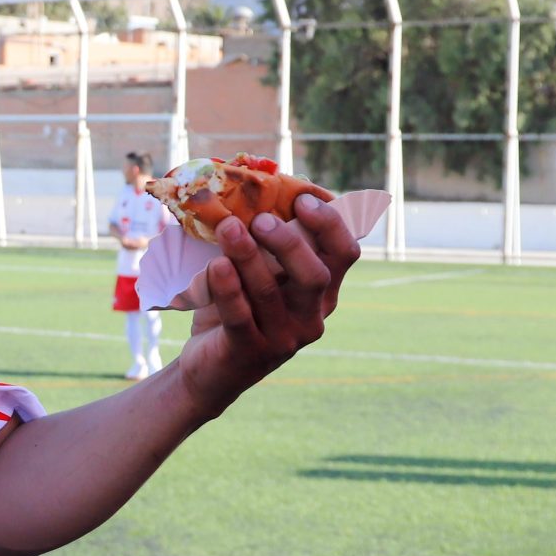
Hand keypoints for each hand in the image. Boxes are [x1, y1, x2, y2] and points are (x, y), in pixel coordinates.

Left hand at [176, 194, 358, 401]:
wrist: (210, 368)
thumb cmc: (238, 309)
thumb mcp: (259, 275)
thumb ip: (267, 244)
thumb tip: (257, 187)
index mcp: (322, 293)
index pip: (345, 254)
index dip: (330, 224)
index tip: (302, 200)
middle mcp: (311, 316)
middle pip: (316, 275)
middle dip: (289, 242)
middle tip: (261, 219)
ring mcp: (284, 339)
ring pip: (271, 292)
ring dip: (248, 255)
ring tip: (227, 228)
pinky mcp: (250, 352)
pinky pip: (241, 316)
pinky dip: (228, 288)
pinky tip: (216, 265)